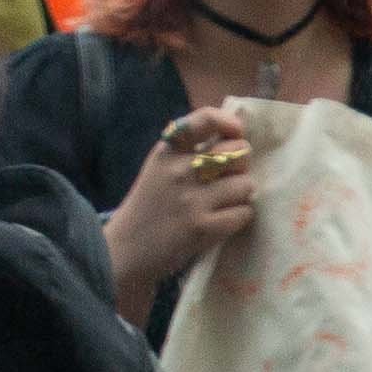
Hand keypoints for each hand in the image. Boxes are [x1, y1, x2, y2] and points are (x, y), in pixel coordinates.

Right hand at [102, 103, 261, 307]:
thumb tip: (234, 137)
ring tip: (225, 203)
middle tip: (229, 178)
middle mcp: (180, 170)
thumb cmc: (148, 208)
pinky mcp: (203, 227)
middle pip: (238, 152)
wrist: (126, 251)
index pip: (205, 119)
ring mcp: (192, 199)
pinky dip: (239, 218)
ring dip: (241, 195)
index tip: (235, 133)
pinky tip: (222, 222)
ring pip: (246, 184)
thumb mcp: (158, 169)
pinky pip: (244, 213)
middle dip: (241, 165)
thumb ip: (188, 152)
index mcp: (167, 151)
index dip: (230, 123)